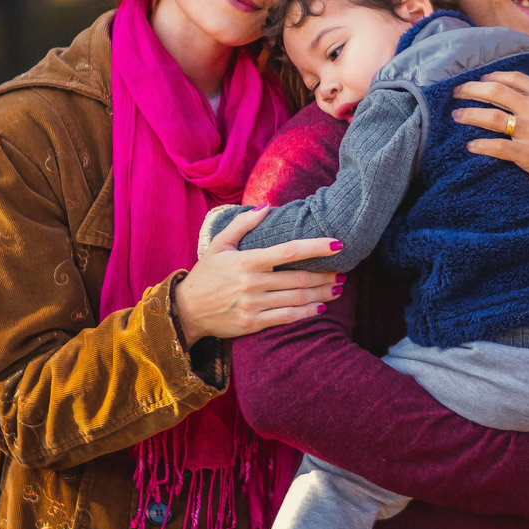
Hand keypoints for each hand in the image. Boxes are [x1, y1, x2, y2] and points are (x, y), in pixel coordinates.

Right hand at [172, 207, 342, 345]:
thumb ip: (244, 223)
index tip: (338, 244)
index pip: (289, 251)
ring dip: (321, 294)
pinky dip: (306, 313)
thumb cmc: (206, 274)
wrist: (186, 310)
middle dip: (325, 276)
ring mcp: (252, 305)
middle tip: (343, 272)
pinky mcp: (251, 323)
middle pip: (298, 279)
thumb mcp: (219, 244)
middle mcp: (252, 283)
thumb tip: (267, 205)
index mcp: (247, 261)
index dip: (316, 247)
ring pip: (296, 300)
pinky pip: (286, 318)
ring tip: (337, 289)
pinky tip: (320, 308)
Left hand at [452, 70, 528, 198]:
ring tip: (456, 115)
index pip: (513, 78)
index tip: (478, 79)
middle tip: (457, 92)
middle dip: (472, 90)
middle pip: (496, 92)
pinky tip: (470, 145)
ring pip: (492, 118)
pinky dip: (480, 145)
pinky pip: (497, 148)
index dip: (491, 77)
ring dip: (469, 115)